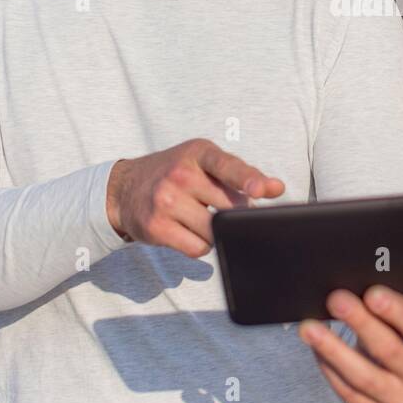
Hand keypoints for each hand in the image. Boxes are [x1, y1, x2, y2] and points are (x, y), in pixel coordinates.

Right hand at [105, 139, 284, 254]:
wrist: (125, 187)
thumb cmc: (174, 172)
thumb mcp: (205, 162)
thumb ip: (242, 174)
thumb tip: (277, 189)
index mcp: (198, 153)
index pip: (227, 165)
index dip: (248, 179)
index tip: (262, 190)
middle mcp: (180, 174)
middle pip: (228, 207)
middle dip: (236, 214)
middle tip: (224, 209)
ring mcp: (166, 201)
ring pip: (214, 231)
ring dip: (216, 232)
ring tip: (200, 217)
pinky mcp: (156, 227)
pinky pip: (198, 248)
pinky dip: (201, 245)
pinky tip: (188, 231)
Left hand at [299, 285, 402, 402]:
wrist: (395, 375)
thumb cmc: (397, 334)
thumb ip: (399, 301)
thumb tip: (371, 272)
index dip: (398, 311)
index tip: (372, 293)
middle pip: (390, 350)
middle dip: (360, 322)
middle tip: (336, 299)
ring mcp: (401, 399)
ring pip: (365, 377)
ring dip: (334, 349)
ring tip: (310, 328)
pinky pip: (349, 394)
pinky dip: (330, 369)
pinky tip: (316, 350)